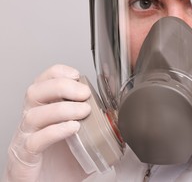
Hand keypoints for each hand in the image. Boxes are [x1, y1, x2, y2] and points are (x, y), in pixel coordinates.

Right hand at [5, 65, 91, 181]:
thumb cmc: (63, 163)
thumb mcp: (84, 138)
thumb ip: (97, 124)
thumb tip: (121, 114)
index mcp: (44, 110)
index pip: (43, 82)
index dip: (57, 73)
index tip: (77, 75)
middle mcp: (31, 121)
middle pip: (35, 91)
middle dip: (62, 87)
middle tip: (84, 93)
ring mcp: (25, 138)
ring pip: (34, 114)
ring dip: (63, 109)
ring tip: (84, 112)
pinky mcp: (25, 157)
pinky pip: (35, 141)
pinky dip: (56, 131)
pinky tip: (73, 129)